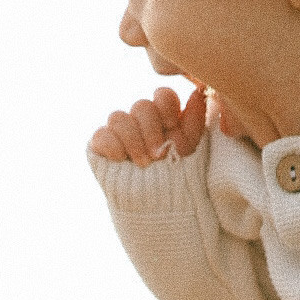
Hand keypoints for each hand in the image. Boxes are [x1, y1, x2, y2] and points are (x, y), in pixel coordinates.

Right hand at [89, 85, 205, 167]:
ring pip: (119, 117)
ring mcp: (119, 133)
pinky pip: (101, 134)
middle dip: (150, 130)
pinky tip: (121, 160)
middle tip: (157, 155)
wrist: (157, 207)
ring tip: (143, 164)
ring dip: (133, 141)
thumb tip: (198, 92)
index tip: (171, 124)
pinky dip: (112, 146)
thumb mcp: (190, 149)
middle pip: (141, 106)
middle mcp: (140, 122)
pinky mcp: (101, 146)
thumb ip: (194, 120)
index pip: (162, 95)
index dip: (165, 105)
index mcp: (164, 119)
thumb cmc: (176, 177)